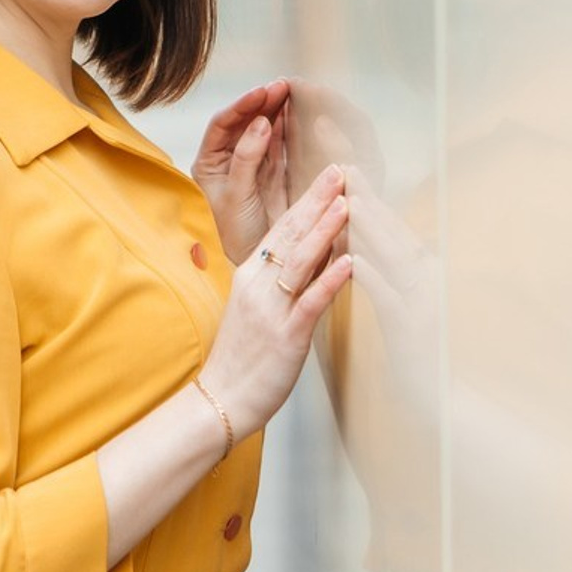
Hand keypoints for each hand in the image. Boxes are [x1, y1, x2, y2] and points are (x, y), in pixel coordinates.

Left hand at [191, 80, 289, 263]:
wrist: (260, 262)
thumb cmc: (236, 233)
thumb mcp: (235, 195)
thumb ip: (246, 158)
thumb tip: (260, 121)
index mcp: (208, 162)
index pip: (222, 124)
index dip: (241, 106)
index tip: (261, 93)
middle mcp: (227, 159)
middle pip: (244, 121)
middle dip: (262, 102)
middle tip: (282, 85)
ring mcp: (251, 163)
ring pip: (263, 128)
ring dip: (276, 109)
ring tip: (291, 90)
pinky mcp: (272, 171)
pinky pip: (279, 142)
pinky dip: (288, 125)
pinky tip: (297, 111)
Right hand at [198, 164, 352, 438]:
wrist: (220, 399)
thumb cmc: (242, 357)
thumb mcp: (257, 308)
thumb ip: (280, 280)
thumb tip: (313, 256)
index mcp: (251, 275)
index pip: (282, 228)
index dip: (307, 200)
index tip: (329, 176)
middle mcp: (258, 284)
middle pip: (289, 234)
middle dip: (317, 201)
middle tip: (341, 172)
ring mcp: (270, 309)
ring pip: (299, 261)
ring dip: (324, 230)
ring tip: (346, 203)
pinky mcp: (284, 336)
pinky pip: (309, 302)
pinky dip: (331, 279)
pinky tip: (350, 262)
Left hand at [344, 162, 439, 404]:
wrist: (439, 396)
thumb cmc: (415, 346)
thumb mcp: (402, 300)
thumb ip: (390, 268)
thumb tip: (367, 238)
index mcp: (417, 268)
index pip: (386, 223)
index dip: (366, 192)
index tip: (343, 164)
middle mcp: (424, 277)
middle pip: (391, 229)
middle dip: (366, 195)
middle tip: (342, 164)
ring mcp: (422, 301)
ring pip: (393, 257)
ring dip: (372, 228)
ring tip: (349, 202)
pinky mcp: (414, 329)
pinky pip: (391, 299)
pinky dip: (375, 278)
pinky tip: (356, 263)